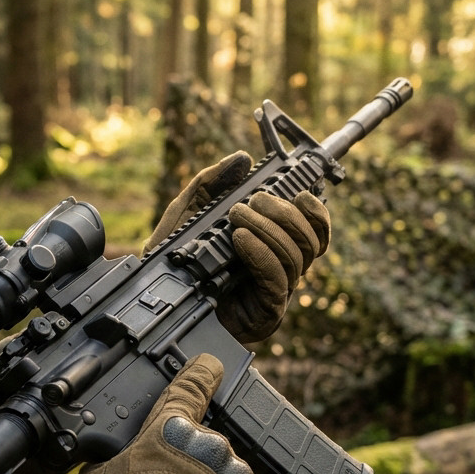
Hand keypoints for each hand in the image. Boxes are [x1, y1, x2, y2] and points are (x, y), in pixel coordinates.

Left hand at [146, 152, 331, 341]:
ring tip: (237, 217)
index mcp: (275, 246)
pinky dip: (261, 253)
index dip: (316, 212)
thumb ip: (212, 183)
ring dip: (269, 230)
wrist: (158, 295)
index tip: (299, 193)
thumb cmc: (175, 258)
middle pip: (309, 241)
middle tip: (250, 203)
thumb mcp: (190, 211)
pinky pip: (277, 279)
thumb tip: (242, 160)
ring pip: (297, 257)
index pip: (315, 231)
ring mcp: (277, 293)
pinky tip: (240, 239)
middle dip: (284, 215)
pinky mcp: (266, 313)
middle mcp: (282, 269)